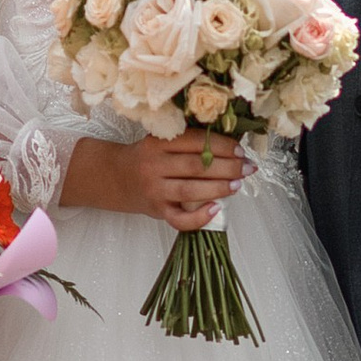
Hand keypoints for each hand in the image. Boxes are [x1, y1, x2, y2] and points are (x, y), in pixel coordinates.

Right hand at [66, 132, 248, 231]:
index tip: (240, 149)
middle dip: (228, 166)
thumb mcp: (159, 141)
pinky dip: (199, 217)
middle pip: (197, 166)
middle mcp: (154, 165)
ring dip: (220, 188)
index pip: (195, 141)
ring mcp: (154, 190)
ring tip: (238, 184)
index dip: (221, 145)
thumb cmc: (144, 158)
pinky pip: (179, 219)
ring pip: (191, 190)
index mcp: (157, 143)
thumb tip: (228, 144)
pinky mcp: (156, 210)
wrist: (112, 177)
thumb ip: (185, 141)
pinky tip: (216, 209)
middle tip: (248, 167)